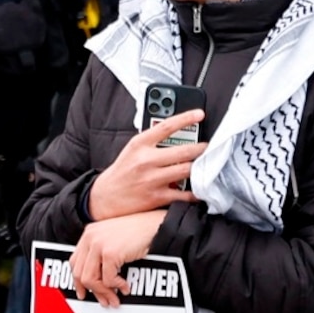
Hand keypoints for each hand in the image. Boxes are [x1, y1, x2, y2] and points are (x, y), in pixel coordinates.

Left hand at [71, 211, 169, 301]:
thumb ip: (101, 252)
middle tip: (104, 300)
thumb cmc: (139, 232)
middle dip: (93, 291)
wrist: (155, 225)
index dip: (78, 281)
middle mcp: (91, 238)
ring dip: (104, 292)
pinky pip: (108, 279)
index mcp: (89, 234)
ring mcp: (99, 245)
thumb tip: (95, 278)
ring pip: (91, 279)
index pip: (75, 262)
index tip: (84, 292)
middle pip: (80, 273)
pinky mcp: (110, 253)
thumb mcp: (114, 239)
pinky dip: (117, 286)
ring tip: (115, 297)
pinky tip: (125, 287)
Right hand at [87, 111, 202, 221]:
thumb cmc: (122, 171)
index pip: (166, 126)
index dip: (186, 118)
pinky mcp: (156, 197)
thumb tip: (178, 131)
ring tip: (207, 164)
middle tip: (209, 147)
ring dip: (200, 167)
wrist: (104, 198)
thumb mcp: (132, 149)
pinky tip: (200, 187)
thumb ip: (152, 140)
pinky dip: (195, 192)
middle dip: (202, 148)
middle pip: (184, 150)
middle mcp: (146, 161)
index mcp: (140, 144)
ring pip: (186, 170)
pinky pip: (183, 194)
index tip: (200, 114)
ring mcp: (152, 180)